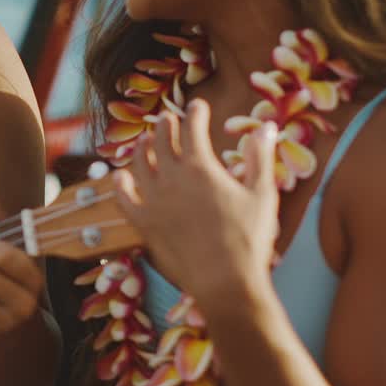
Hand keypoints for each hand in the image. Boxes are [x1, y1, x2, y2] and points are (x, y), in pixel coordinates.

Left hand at [115, 99, 279, 307]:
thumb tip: (266, 127)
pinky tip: (120, 176)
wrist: (225, 281)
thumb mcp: (262, 194)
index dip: (195, 112)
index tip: (198, 104)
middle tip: (168, 118)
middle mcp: (172, 178)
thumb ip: (260, 158)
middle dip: (166, 125)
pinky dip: (120, 184)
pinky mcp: (143, 223)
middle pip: (162, 141)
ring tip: (145, 141)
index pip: (192, 128)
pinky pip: (123, 198)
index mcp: (201, 167)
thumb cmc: (249, 238)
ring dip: (142, 148)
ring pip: (139, 164)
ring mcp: (153, 200)